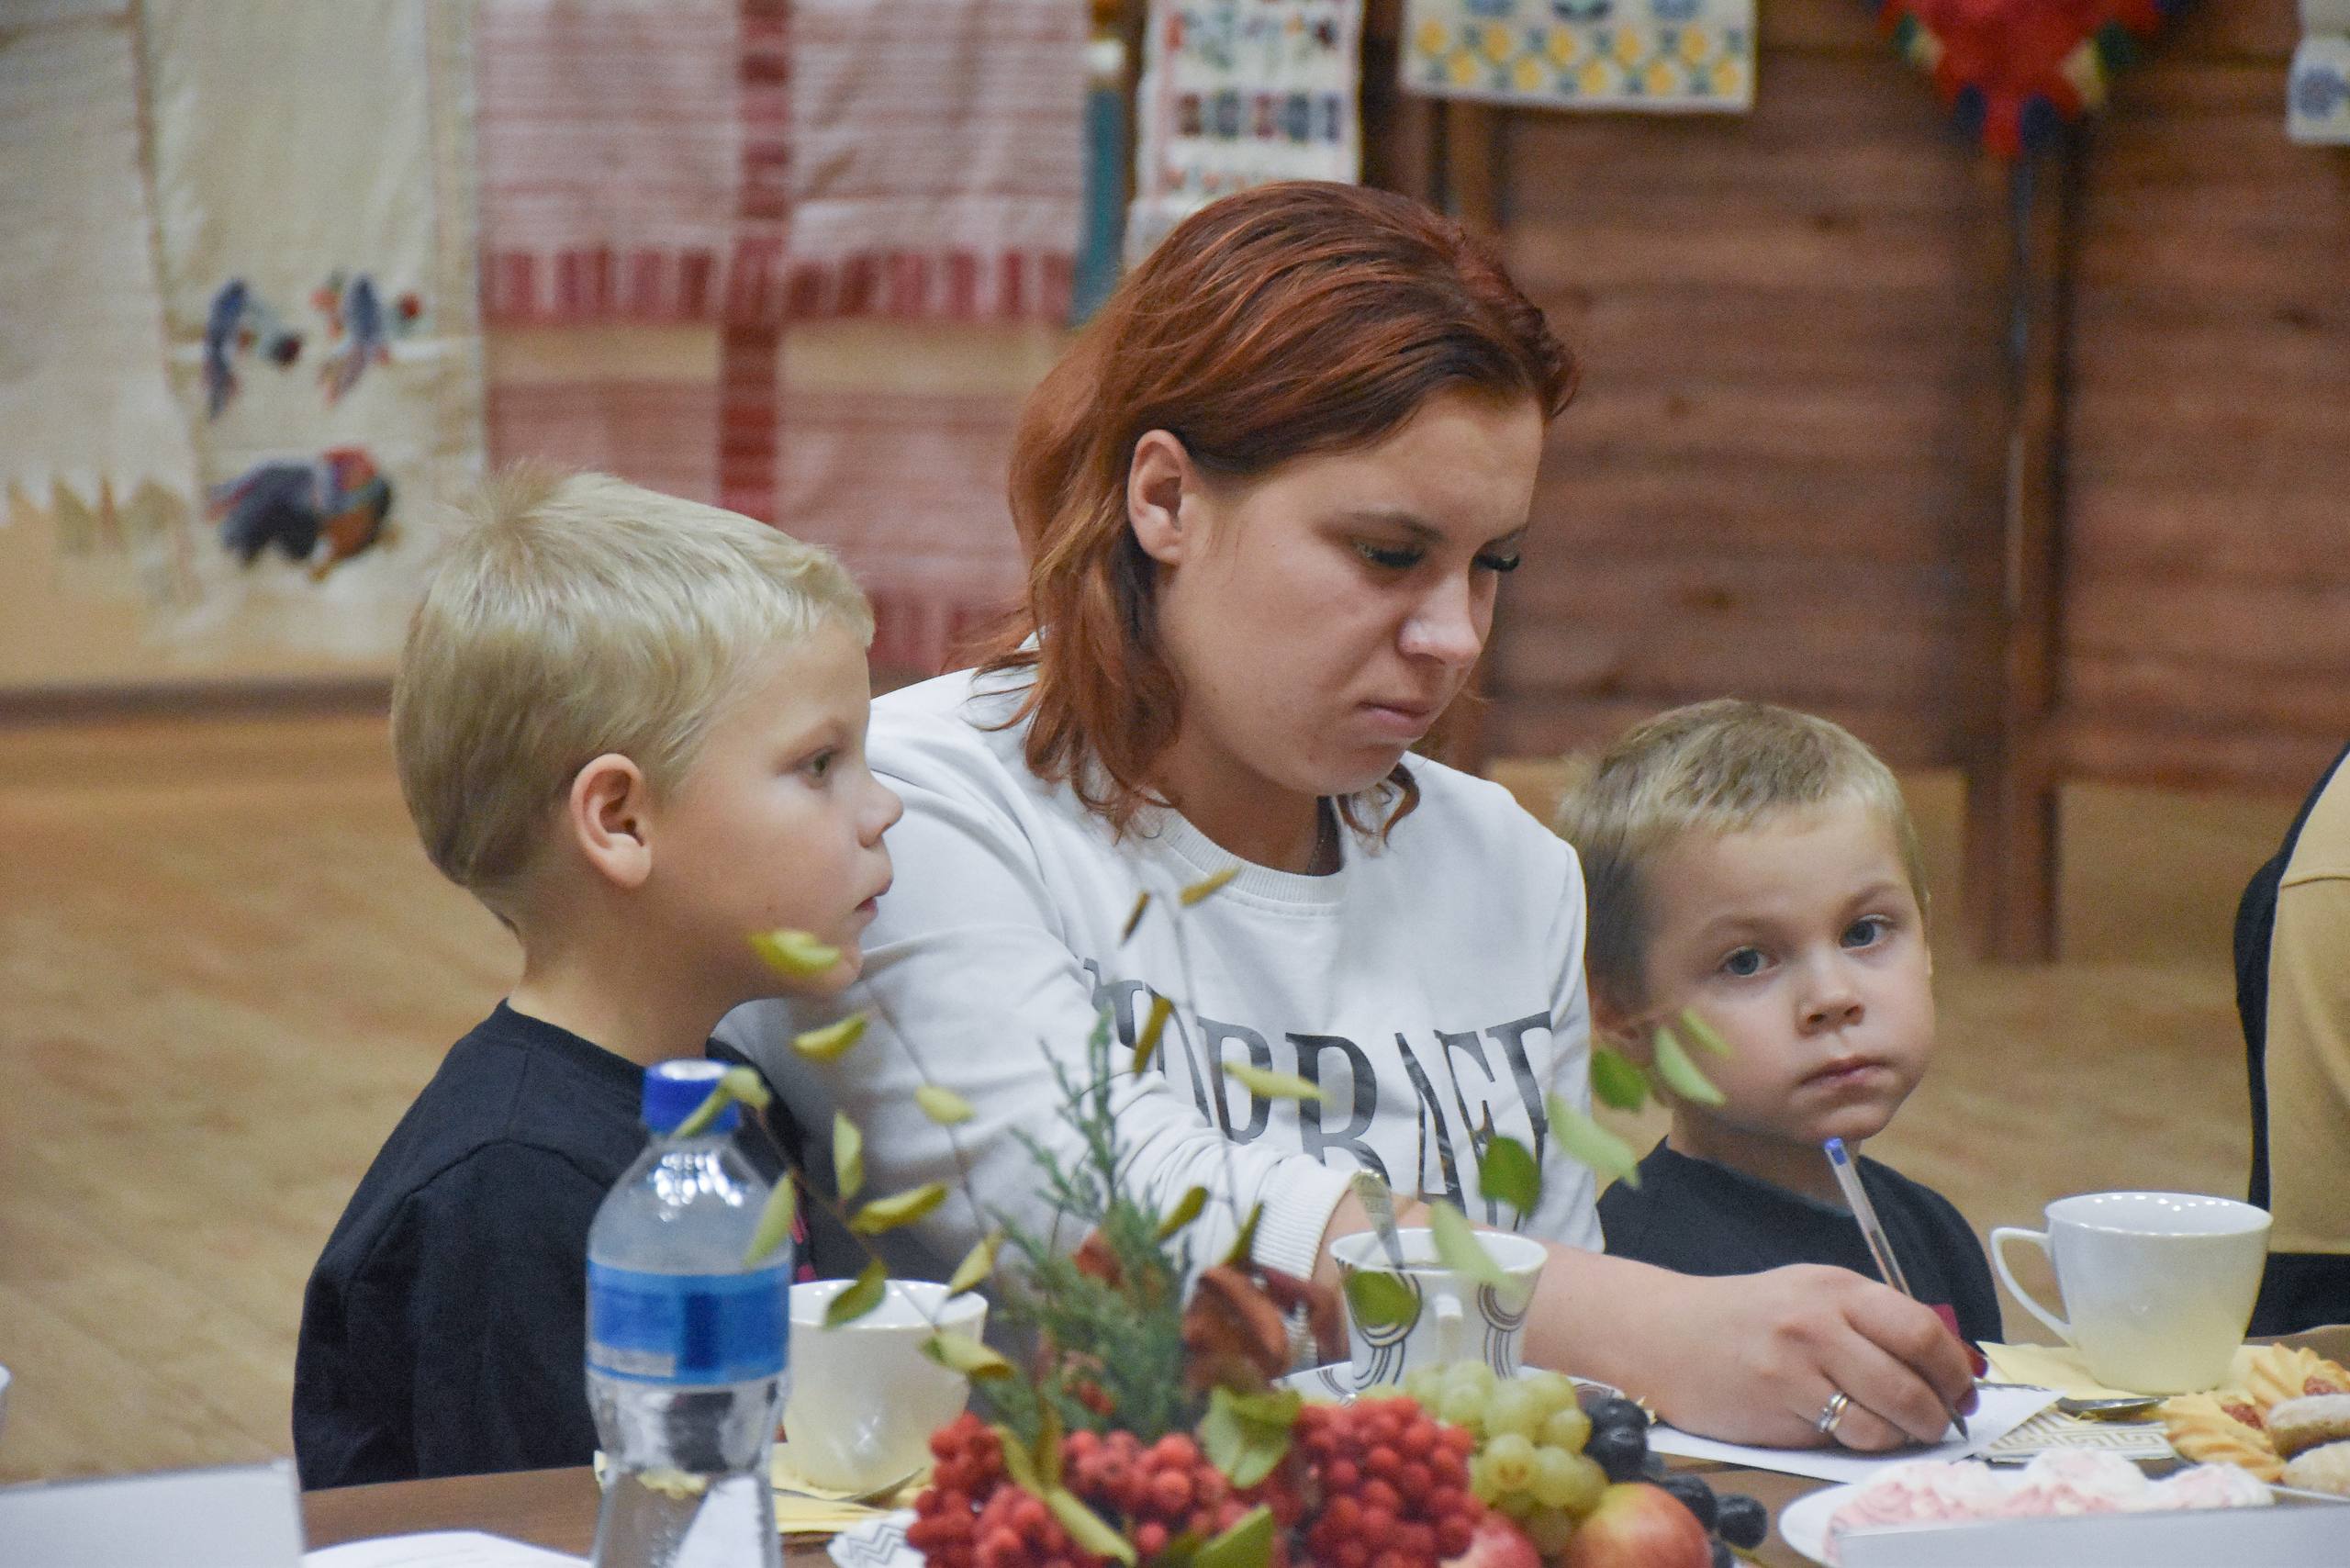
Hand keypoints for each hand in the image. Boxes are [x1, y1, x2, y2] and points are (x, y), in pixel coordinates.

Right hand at [1639, 1265, 1978, 1450]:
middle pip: (1913, 1378)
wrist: (1665, 1334)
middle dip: (1941, 1411)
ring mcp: (1797, 1365)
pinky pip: (1848, 1437)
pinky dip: (1865, 1443)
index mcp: (1836, 1286)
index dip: (1954, 1368)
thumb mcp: (1810, 1296)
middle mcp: (1819, 1320)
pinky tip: (1854, 1433)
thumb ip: (1871, 1321)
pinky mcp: (1778, 1405)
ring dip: (1908, 1434)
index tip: (1963, 1390)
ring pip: (1887, 1416)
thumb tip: (1948, 1363)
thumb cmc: (1746, 1319)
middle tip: (1943, 1422)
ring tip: (1903, 1433)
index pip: (1922, 1328)